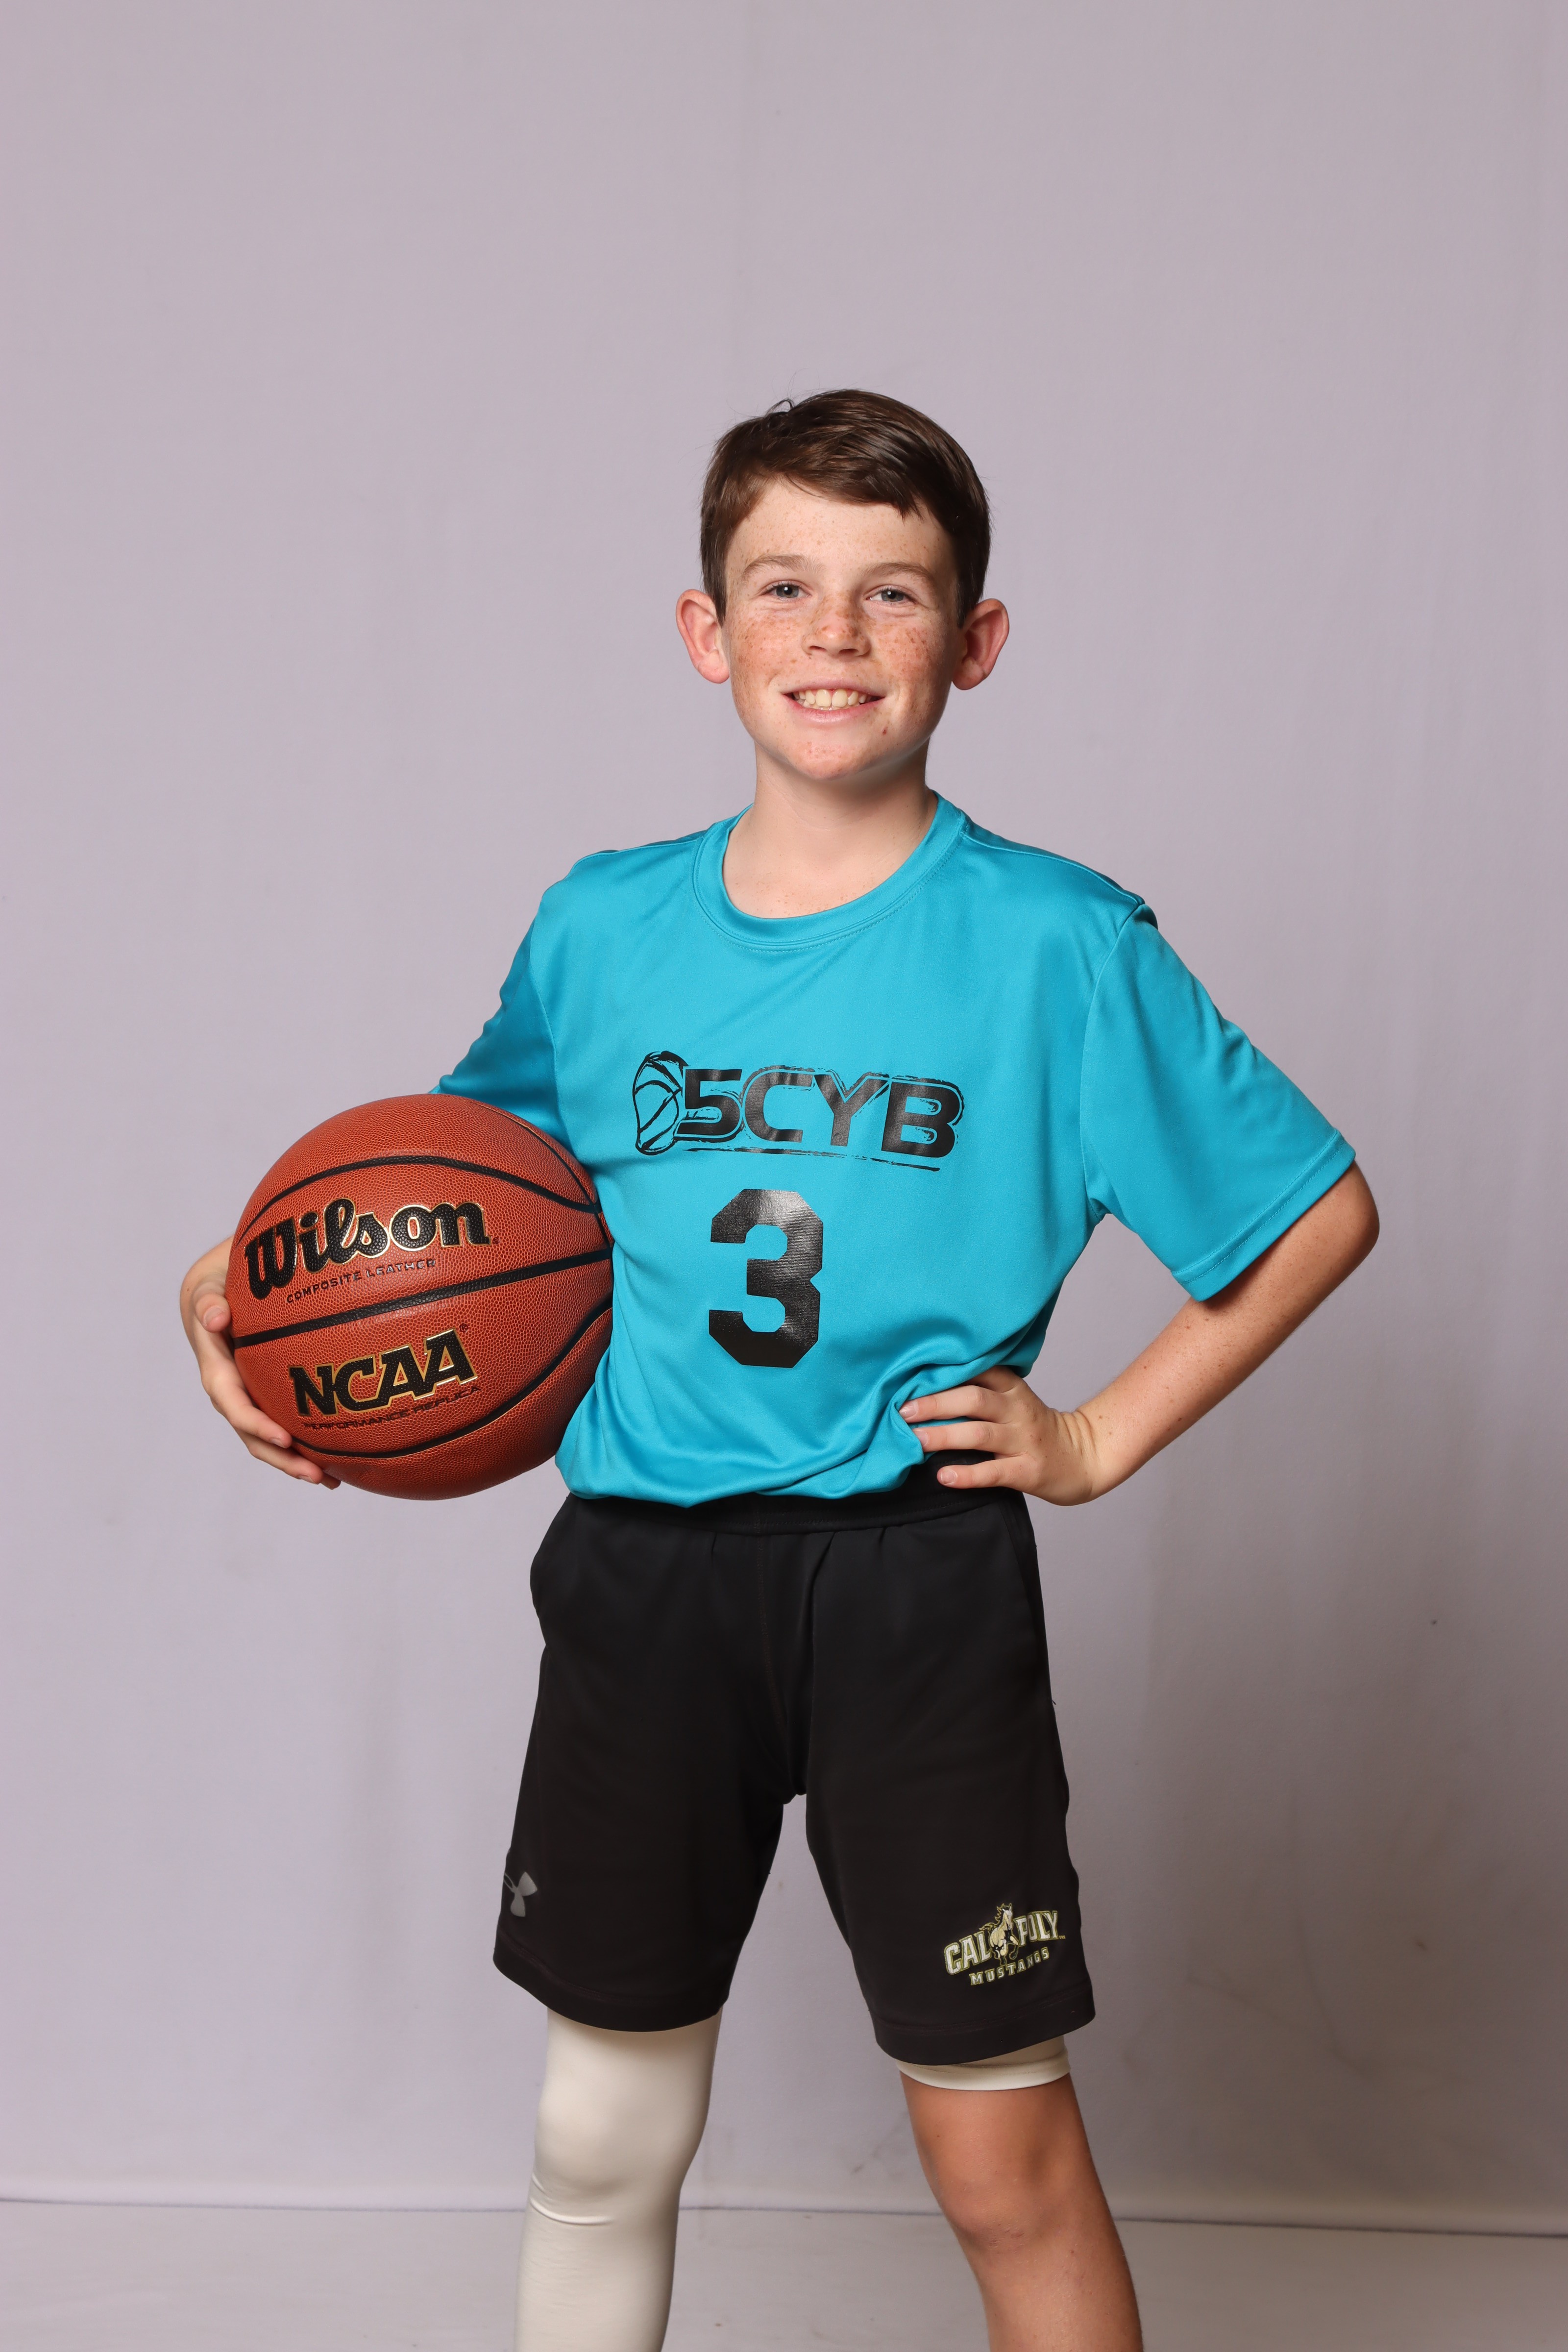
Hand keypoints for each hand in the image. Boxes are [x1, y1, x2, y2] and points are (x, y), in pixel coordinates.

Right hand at [180, 1238, 338, 1486]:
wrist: (218, 1292)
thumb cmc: (218, 1286)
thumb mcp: (208, 1288)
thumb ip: (208, 1301)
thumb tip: (214, 1318)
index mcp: (218, 1372)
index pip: (234, 1405)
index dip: (256, 1424)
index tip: (284, 1439)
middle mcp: (233, 1393)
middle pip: (254, 1435)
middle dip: (283, 1458)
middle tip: (316, 1475)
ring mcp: (250, 1398)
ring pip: (271, 1439)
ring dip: (296, 1462)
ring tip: (330, 1480)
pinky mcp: (267, 1396)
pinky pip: (286, 1424)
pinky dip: (307, 1444)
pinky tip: (338, 1459)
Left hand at [900, 1368, 1100, 1504]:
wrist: (1081, 1458)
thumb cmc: (1033, 1428)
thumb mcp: (1014, 1400)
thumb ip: (980, 1390)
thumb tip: (924, 1387)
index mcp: (1012, 1389)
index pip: (978, 1371)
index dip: (944, 1373)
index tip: (910, 1377)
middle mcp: (1018, 1410)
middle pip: (973, 1400)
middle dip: (935, 1404)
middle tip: (902, 1411)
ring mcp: (1024, 1440)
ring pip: (980, 1434)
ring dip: (944, 1436)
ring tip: (914, 1440)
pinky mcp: (1028, 1470)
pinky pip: (995, 1472)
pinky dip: (968, 1474)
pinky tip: (944, 1476)